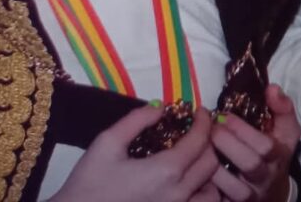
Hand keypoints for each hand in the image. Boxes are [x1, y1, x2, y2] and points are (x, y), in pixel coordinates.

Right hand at [50, 104, 220, 201]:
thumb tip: (161, 107)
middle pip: (211, 164)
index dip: (204, 121)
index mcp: (166, 172)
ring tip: (195, 158)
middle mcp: (177, 195)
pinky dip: (202, 193)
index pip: (200, 141)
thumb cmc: (89, 182)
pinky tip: (187, 183)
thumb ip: (138, 120)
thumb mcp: (108, 142)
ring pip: (211, 192)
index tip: (199, 111)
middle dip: (209, 141)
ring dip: (209, 172)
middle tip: (196, 129)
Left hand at [211, 85, 299, 201]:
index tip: (224, 115)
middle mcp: (266, 177)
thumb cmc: (275, 149)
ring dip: (214, 165)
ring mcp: (251, 195)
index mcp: (278, 155)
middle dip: (227, 143)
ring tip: (201, 148)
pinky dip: (208, 186)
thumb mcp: (285, 128)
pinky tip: (198, 170)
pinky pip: (220, 199)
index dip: (243, 130)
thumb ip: (282, 106)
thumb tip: (271, 88)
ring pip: (234, 186)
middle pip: (250, 163)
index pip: (266, 145)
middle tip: (211, 129)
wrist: (273, 189)